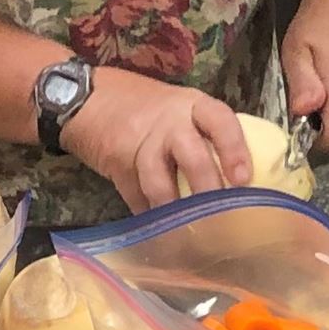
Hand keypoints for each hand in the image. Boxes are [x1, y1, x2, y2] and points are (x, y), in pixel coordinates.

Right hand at [62, 67, 252, 212]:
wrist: (85, 97)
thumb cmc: (145, 104)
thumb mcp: (179, 106)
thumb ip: (205, 132)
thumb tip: (240, 177)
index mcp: (192, 105)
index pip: (220, 122)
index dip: (234, 150)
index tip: (243, 179)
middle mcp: (169, 122)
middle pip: (192, 157)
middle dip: (207, 191)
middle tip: (221, 217)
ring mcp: (141, 143)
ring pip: (160, 183)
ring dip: (175, 211)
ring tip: (189, 233)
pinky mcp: (117, 165)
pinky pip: (136, 197)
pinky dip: (150, 216)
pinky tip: (161, 231)